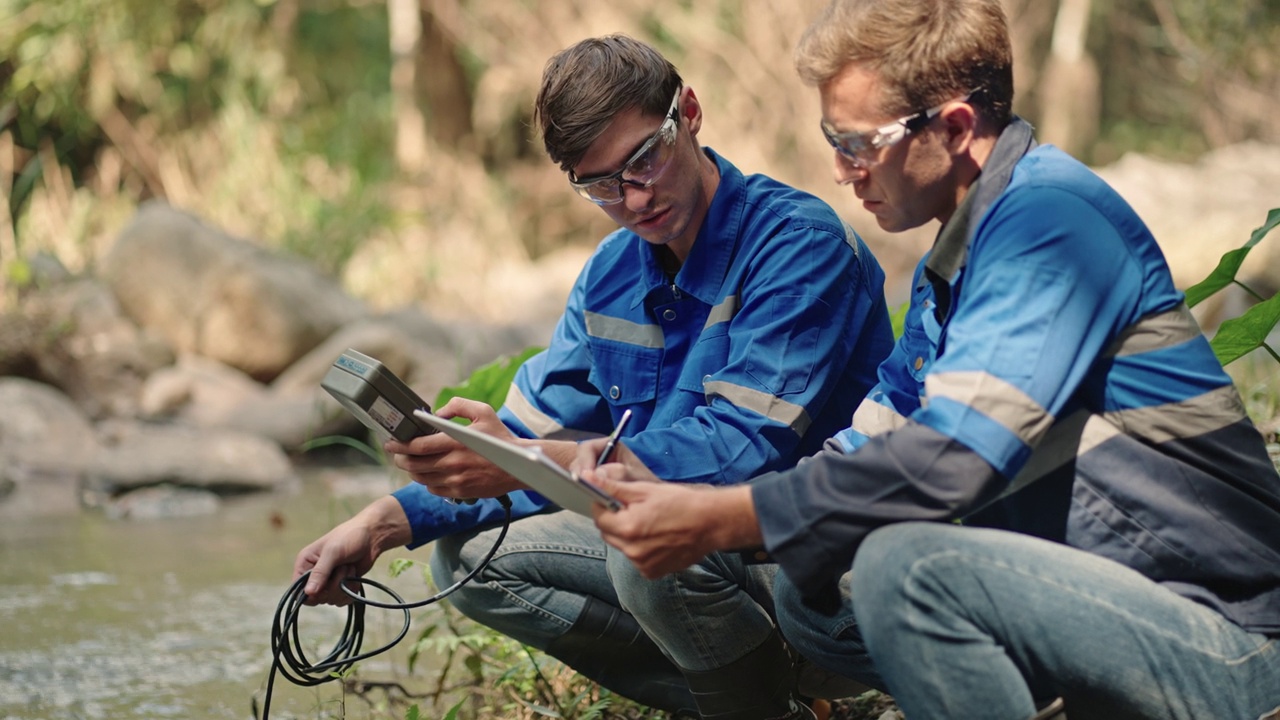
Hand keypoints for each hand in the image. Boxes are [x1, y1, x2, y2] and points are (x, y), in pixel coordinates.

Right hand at [292, 496, 411, 605]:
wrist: (373, 536)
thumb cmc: (350, 537)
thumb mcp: (333, 552)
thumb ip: (320, 572)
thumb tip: (308, 593)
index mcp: (305, 563)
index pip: (298, 590)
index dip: (310, 594)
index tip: (325, 587)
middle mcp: (313, 575)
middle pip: (316, 598)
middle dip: (333, 587)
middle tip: (343, 568)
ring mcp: (328, 582)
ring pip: (331, 600)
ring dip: (344, 586)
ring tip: (350, 568)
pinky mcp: (341, 586)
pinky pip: (342, 600)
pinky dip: (351, 591)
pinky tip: (355, 578)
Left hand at [385, 397, 526, 498]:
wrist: (519, 465)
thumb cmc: (500, 437)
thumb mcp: (483, 411)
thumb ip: (458, 405)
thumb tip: (437, 412)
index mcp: (455, 442)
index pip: (417, 446)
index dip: (399, 445)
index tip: (390, 443)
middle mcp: (453, 462)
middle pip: (414, 465)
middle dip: (400, 459)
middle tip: (397, 454)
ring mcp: (456, 480)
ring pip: (422, 478)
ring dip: (412, 471)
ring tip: (411, 463)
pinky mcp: (461, 492)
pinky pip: (434, 489)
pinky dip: (427, 482)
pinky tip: (430, 474)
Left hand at [573, 440, 761, 577]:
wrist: (710, 523)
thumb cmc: (681, 503)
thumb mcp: (646, 490)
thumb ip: (614, 487)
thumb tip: (588, 478)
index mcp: (627, 527)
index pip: (599, 517)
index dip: (604, 506)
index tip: (614, 500)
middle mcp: (632, 550)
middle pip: (608, 534)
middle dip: (615, 521)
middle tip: (634, 510)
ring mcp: (642, 564)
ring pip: (623, 547)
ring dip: (629, 536)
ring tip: (651, 524)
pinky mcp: (653, 572)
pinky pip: (637, 559)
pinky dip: (641, 550)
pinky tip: (658, 539)